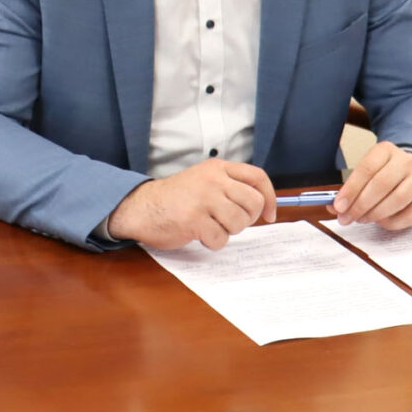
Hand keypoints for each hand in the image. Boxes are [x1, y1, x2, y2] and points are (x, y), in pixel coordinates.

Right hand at [106, 161, 276, 250]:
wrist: (142, 207)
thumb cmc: (177, 199)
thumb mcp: (204, 180)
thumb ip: (229, 186)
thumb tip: (262, 206)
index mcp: (217, 168)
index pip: (257, 177)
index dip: (270, 198)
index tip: (269, 214)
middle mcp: (212, 180)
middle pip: (253, 202)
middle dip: (247, 219)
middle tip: (231, 223)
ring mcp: (203, 199)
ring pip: (239, 222)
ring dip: (228, 232)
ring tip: (211, 227)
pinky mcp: (193, 220)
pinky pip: (220, 239)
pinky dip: (213, 243)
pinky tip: (200, 235)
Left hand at [334, 141, 411, 230]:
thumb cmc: (385, 175)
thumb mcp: (367, 174)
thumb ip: (350, 189)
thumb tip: (333, 207)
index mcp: (386, 150)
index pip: (366, 168)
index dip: (351, 189)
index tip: (338, 206)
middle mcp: (406, 162)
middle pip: (381, 185)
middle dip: (360, 205)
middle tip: (347, 218)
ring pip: (396, 200)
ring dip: (375, 214)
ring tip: (362, 219)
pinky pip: (409, 215)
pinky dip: (391, 222)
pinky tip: (381, 221)